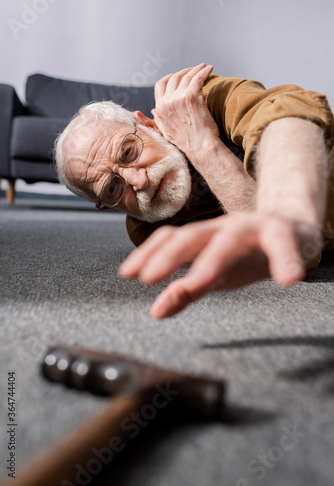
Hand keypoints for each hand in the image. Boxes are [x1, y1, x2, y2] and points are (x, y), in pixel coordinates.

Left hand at [119, 213, 321, 318]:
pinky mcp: (284, 234)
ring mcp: (253, 228)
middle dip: (170, 255)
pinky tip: (288, 279)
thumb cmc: (247, 256)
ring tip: (199, 283)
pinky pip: (283, 245)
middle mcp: (224, 228)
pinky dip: (286, 260)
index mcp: (205, 237)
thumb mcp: (215, 275)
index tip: (126, 274)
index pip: (171, 239)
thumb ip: (188, 291)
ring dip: (214, 260)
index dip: (148, 253)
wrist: (292, 230)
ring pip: (230, 239)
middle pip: (193, 236)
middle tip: (148, 277)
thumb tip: (156, 311)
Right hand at [151, 64, 219, 164]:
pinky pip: (198, 78)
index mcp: (160, 108)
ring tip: (203, 67)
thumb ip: (154, 121)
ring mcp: (179, 98)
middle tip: (194, 70)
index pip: (160, 84)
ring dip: (196, 69)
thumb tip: (142, 113)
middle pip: (174, 78)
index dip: (170, 77)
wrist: (200, 148)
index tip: (179, 75)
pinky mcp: (192, 97)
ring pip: (187, 76)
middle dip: (184, 71)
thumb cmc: (186, 142)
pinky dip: (204, 71)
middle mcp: (167, 102)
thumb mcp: (165, 132)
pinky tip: (209, 69)